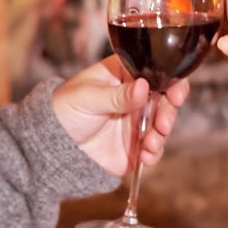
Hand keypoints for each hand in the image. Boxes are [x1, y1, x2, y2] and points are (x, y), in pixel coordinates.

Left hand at [52, 56, 189, 175]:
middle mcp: (136, 97)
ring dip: (162, 135)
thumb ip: (117, 95)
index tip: (175, 94)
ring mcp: (137, 121)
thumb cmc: (64, 109)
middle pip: (166, 100)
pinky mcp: (135, 146)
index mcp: (126, 76)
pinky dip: (154, 153)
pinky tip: (146, 155)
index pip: (156, 72)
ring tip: (149, 144)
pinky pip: (153, 149)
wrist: (52, 146)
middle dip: (169, 113)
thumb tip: (144, 87)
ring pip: (163, 125)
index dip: (172, 81)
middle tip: (163, 124)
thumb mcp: (88, 97)